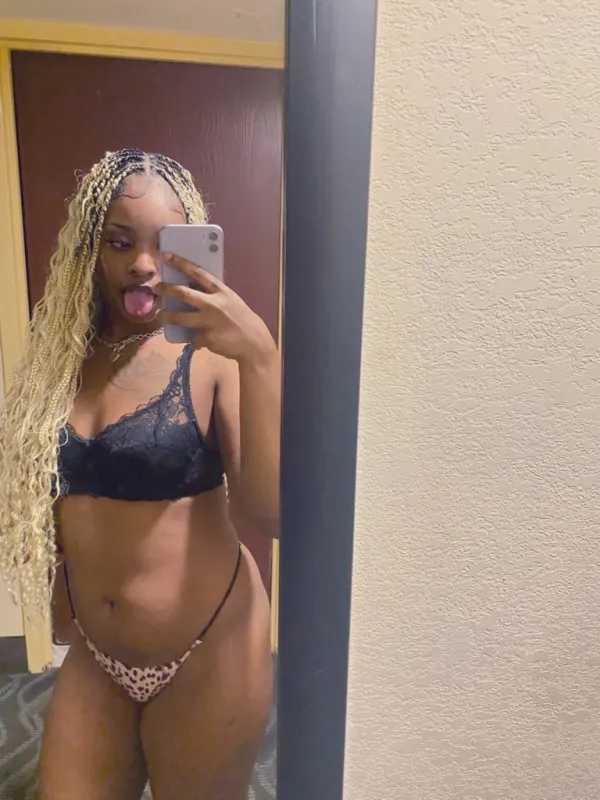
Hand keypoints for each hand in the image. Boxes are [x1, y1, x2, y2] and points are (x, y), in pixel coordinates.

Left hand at [156, 252, 275, 363]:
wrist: (254, 342)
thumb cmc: (242, 319)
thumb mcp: (231, 301)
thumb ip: (214, 295)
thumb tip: (193, 290)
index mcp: (221, 292)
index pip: (198, 273)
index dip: (181, 263)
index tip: (167, 255)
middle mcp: (213, 304)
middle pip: (183, 293)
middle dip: (166, 289)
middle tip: (157, 288)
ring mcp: (208, 322)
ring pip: (179, 318)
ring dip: (166, 316)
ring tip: (160, 316)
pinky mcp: (206, 338)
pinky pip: (193, 339)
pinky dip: (194, 340)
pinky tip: (200, 341)